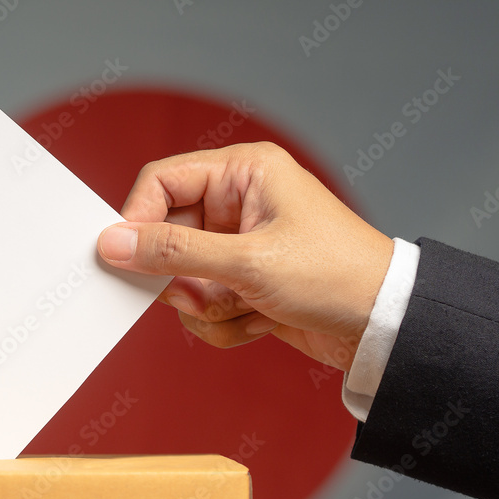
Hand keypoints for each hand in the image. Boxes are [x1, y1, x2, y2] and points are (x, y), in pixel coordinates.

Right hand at [96, 142, 393, 370]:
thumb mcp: (247, 263)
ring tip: (251, 307)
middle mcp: (238, 203)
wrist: (384, 326)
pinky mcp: (243, 283)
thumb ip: (173, 252)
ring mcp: (239, 246)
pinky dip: (226, 322)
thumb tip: (114, 243)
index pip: (161, 181)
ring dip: (210, 306)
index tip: (125, 260)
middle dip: (186, 279)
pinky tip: (262, 320)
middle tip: (208, 295)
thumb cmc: (335, 275)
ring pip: (183, 280)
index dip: (138, 221)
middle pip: (167, 237)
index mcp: (243, 172)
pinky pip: (203, 306)